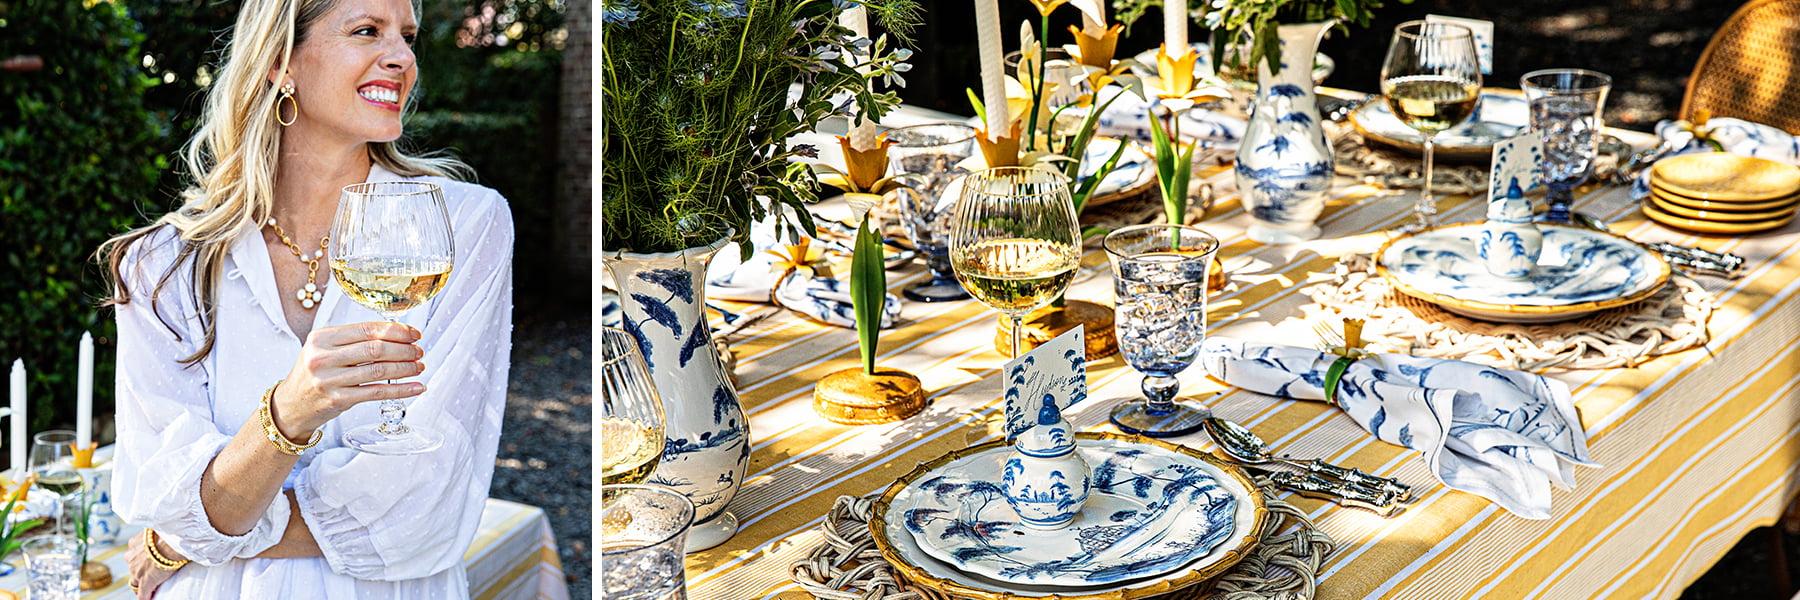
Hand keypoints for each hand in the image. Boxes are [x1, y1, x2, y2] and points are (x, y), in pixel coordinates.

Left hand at [126, 532, 183, 598]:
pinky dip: (145, 597)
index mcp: (133, 544)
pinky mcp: (145, 582)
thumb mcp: (158, 530)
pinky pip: (142, 594)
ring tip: (152, 586)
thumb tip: (165, 535)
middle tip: (152, 572)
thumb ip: (156, 536)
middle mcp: (131, 558)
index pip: (133, 556)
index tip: (148, 561)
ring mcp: (137, 571)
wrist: (172, 539)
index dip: (141, 560)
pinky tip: (149, 599)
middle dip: (140, 571)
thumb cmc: (170, 531)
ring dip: (142, 584)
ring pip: (135, 582)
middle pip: (133, 569)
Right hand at [273, 321, 426, 438]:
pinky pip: (377, 392)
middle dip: (404, 349)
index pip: (367, 329)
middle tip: (419, 351)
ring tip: (419, 366)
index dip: (396, 330)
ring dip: (406, 368)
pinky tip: (416, 387)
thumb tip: (398, 334)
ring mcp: (329, 380)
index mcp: (322, 337)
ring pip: (379, 370)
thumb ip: (354, 340)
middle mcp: (323, 357)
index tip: (414, 334)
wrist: (291, 405)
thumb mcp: (324, 349)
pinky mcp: (338, 400)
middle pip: (376, 348)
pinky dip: (401, 390)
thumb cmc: (314, 374)